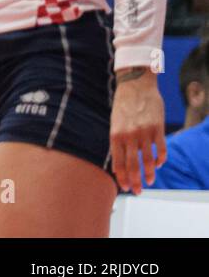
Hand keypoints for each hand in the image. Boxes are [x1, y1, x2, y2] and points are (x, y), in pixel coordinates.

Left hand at [110, 69, 165, 193]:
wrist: (135, 85)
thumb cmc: (123, 106)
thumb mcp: (114, 123)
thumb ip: (118, 141)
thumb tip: (119, 162)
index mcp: (115, 135)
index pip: (118, 162)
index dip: (122, 177)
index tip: (125, 187)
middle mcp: (129, 136)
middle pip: (133, 165)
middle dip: (135, 181)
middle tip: (138, 191)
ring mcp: (144, 132)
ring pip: (148, 160)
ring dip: (149, 173)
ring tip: (150, 181)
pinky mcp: (157, 128)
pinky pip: (160, 149)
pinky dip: (161, 159)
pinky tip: (159, 164)